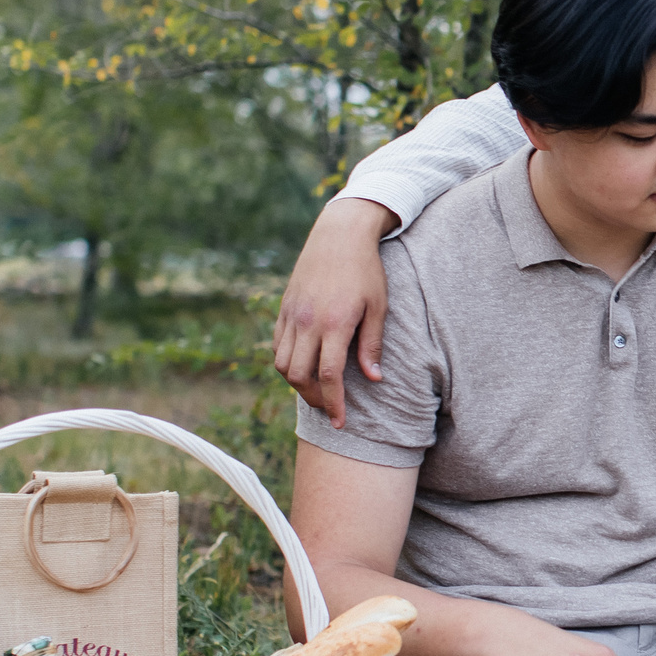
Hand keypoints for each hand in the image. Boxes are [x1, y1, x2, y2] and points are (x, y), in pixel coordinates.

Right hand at [273, 198, 396, 426]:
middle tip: (330, 408)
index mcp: (334, 323)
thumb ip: (372, 344)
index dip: (333, 403)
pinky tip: (303, 367)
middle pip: (299, 376)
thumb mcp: (378, 306)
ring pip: (283, 364)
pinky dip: (287, 363)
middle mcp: (308, 321)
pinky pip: (277, 345)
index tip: (339, 421)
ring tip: (317, 390)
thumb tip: (374, 379)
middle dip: (314, 398)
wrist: (340, 234)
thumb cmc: (366, 270)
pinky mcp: (284, 308)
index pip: (328, 376)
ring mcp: (292, 315)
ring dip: (297, 383)